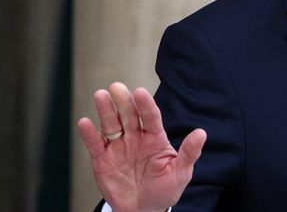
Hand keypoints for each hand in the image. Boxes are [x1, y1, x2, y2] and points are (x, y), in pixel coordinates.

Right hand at [77, 82, 206, 211]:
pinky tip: (85, 122)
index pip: (151, 117)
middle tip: (117, 87)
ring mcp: (118, 147)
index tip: (140, 92)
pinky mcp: (102, 159)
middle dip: (123, 101)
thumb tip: (201, 133)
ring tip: (101, 95)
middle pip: (129, 116)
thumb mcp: (180, 173)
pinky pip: (95, 144)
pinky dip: (89, 134)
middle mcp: (135, 137)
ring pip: (111, 125)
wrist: (143, 210)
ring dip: (105, 110)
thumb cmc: (164, 189)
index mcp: (155, 137)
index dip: (146, 105)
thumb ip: (189, 153)